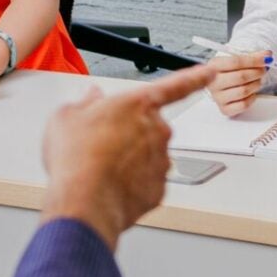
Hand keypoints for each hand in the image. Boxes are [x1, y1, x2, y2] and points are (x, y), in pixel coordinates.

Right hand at [41, 63, 216, 248]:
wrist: (83, 202)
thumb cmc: (75, 158)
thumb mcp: (66, 117)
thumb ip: (84, 103)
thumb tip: (92, 98)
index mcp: (140, 105)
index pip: (177, 85)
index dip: (196, 77)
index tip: (210, 73)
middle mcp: (157, 131)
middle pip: (148, 126)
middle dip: (129, 133)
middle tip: (101, 144)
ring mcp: (161, 161)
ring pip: (146, 156)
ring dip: (128, 160)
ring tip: (99, 168)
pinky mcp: (158, 189)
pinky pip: (145, 181)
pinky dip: (130, 183)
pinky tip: (108, 185)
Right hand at [208, 51, 270, 116]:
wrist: (222, 84)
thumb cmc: (230, 70)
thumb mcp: (239, 59)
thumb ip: (253, 56)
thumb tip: (267, 55)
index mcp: (214, 66)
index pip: (235, 62)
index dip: (253, 60)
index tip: (266, 59)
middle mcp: (213, 82)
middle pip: (240, 77)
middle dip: (257, 73)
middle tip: (263, 70)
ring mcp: (218, 97)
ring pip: (243, 91)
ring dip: (256, 84)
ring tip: (258, 80)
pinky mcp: (224, 109)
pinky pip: (243, 104)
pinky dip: (252, 98)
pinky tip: (252, 92)